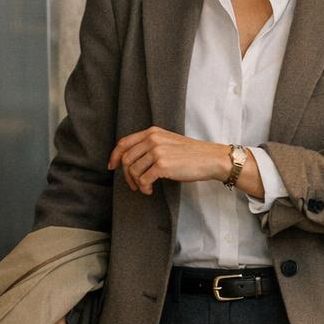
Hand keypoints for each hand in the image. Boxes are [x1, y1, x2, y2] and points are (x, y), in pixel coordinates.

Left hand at [107, 128, 229, 194]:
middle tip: (133, 185)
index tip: (112, 166)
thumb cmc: (191, 154)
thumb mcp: (168, 142)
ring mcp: (157, 152)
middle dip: (126, 175)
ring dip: (137, 184)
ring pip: (134, 171)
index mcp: (152, 132)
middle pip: (127, 159)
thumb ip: (151, 145)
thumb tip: (132, 160)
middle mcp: (152, 139)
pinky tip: (150, 191)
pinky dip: (144, 188)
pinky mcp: (163, 165)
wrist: (210, 159)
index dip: (115, 156)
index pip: (124, 143)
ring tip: (146, 188)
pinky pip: (144, 180)